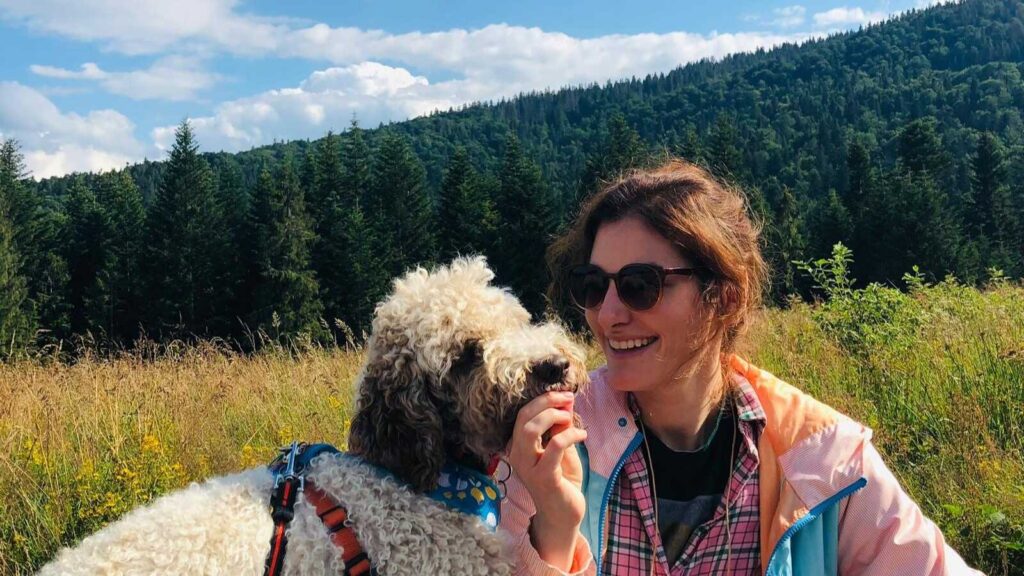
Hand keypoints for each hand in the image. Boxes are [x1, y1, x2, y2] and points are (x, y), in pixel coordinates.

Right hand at [507, 391, 587, 568]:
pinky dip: (569, 435)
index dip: (542, 399)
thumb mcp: (562, 448)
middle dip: (546, 401)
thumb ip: (561, 426)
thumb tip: (566, 400)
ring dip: (552, 416)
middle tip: (567, 398)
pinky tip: (582, 435)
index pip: (522, 414)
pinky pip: (555, 447)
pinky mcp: (544, 478)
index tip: (563, 394)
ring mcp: (529, 468)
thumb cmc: (562, 481)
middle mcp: (518, 456)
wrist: (564, 516)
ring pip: (531, 430)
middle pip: (523, 417)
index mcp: (519, 446)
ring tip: (570, 416)